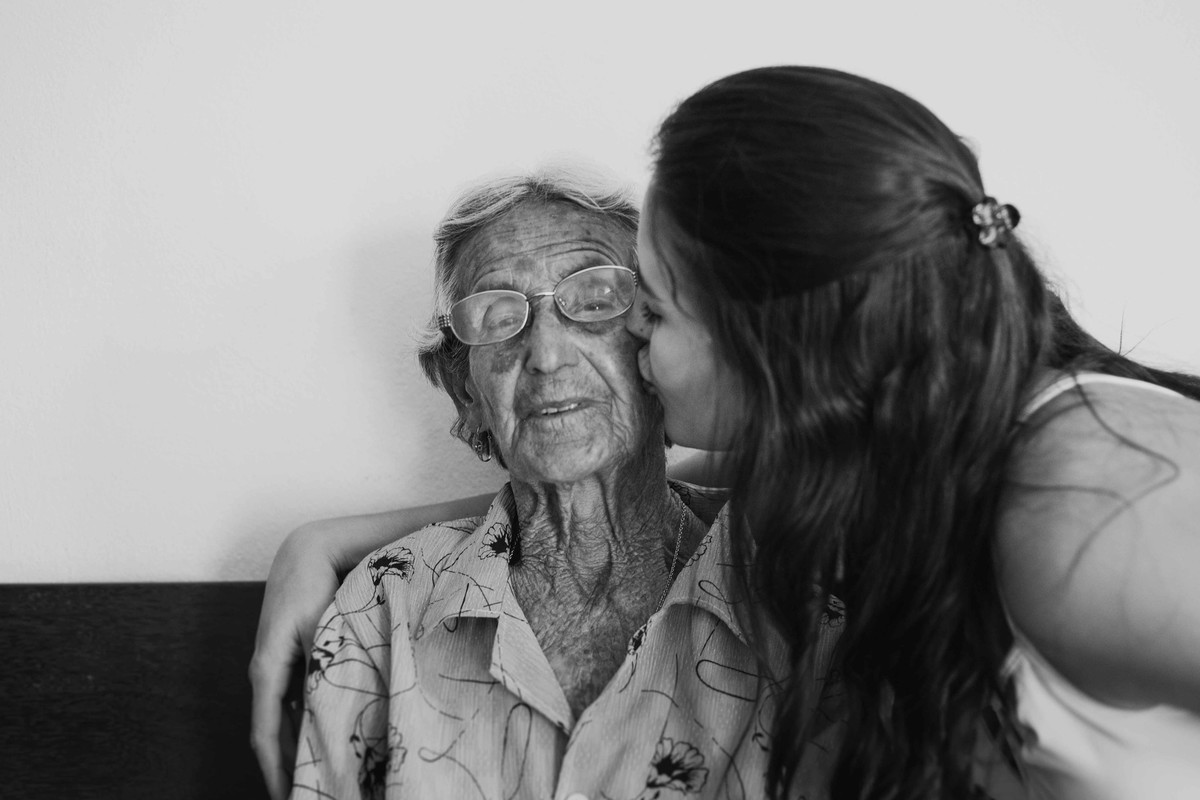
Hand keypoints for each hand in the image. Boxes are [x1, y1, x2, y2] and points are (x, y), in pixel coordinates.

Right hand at [249, 522, 340, 799]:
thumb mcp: (320, 628)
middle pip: (272, 734)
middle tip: (309, 795)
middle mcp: (265, 673)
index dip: (276, 769)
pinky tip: (323, 739)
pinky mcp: (289, 660)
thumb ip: (321, 667)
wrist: (306, 551)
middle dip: (286, 768)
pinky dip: (304, 724)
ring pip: (283, 720)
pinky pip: (292, 704)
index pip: (265, 733)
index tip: (290, 797)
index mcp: (266, 669)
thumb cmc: (312, 585)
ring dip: (296, 748)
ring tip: (318, 777)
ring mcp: (276, 668)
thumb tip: (323, 711)